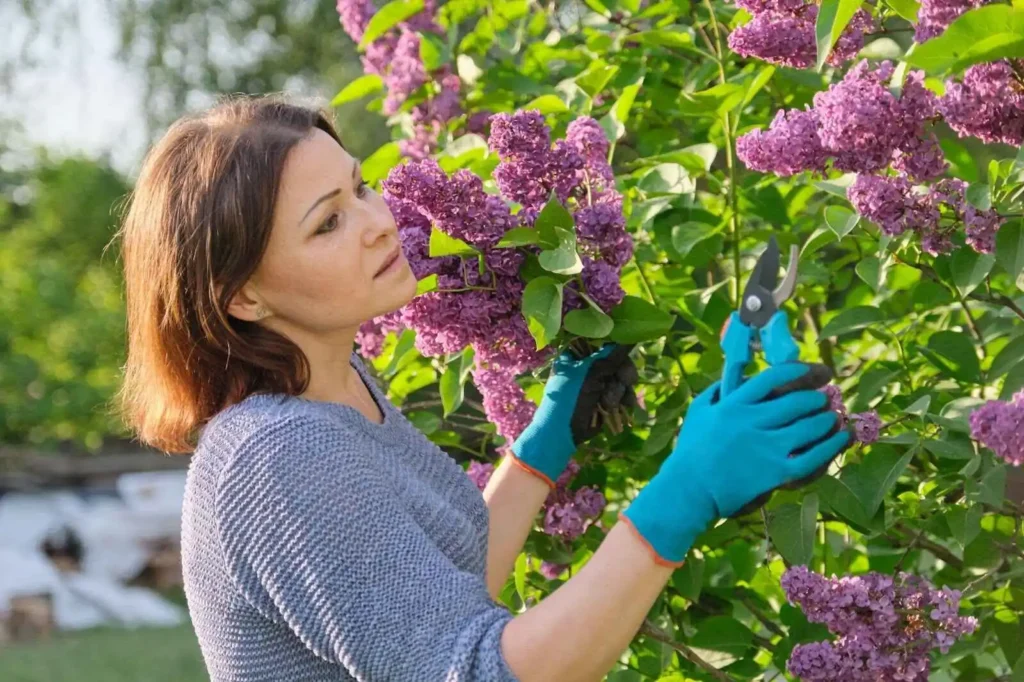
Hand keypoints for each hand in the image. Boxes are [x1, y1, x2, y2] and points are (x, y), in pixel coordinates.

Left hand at [510, 343, 638, 486]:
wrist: (563, 432)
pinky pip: (622, 390)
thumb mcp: (590, 375)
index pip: (601, 340)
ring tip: (611, 402)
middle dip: (622, 372)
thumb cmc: (570, 399)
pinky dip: (624, 398)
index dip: (616, 345)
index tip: (626, 350)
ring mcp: (596, 380)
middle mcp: (587, 365)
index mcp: (576, 354)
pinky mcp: (604, 395)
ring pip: (620, 375)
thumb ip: (612, 356)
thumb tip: (630, 336)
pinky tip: (625, 406)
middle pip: (615, 358)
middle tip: (626, 380)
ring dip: (621, 389)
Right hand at [619, 362, 852, 565]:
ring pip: (808, 427)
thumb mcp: (698, 411)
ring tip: (834, 418)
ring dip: (827, 419)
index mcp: (733, 404)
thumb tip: (738, 377)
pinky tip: (841, 439)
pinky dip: (831, 446)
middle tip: (826, 397)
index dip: (800, 371)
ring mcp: (765, 447)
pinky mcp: (775, 472)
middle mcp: (751, 421)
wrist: (688, 489)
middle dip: (817, 397)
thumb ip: (717, 391)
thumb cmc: (691, 450)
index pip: (773, 378)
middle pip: (796, 401)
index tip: (816, 371)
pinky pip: (812, 458)